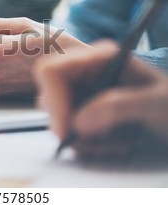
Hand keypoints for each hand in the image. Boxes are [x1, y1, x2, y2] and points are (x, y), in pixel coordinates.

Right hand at [35, 41, 167, 158]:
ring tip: (119, 140)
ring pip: (56, 119)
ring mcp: (81, 94)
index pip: (51, 71)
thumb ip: (119, 106)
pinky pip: (67, 133)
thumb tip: (78, 121)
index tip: (66, 130)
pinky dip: (88, 145)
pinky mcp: (81, 113)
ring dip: (84, 139)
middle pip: (48, 97)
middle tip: (97, 141)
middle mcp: (84, 73)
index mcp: (98, 58)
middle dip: (69, 124)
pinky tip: (116, 142)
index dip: (52, 100)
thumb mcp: (156, 103)